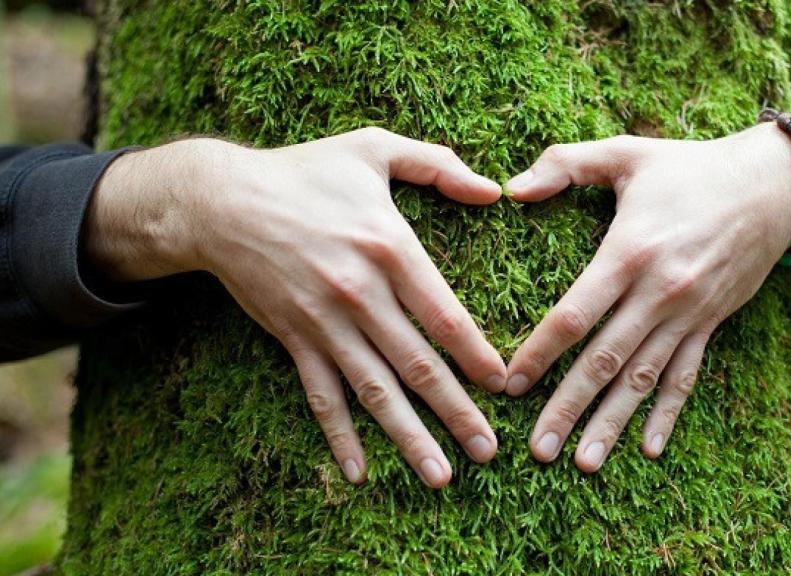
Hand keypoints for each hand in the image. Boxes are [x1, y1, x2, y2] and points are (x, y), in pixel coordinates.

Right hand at [85, 128, 506, 487]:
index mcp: (390, 247)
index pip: (446, 316)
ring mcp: (325, 322)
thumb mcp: (374, 148)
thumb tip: (494, 190)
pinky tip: (358, 473)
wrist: (221, 201)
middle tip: (488, 450)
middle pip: (418, 365)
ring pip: (375, 391)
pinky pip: (321, 396)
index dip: (478, 356)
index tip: (505, 387)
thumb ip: (438, 164)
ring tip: (441, 476)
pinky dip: (339, 436)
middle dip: (457, 412)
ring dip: (409, 437)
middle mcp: (361, 293)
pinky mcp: (294, 338)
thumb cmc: (305, 171)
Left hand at [503, 115, 790, 471]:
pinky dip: (667, 414)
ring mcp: (687, 315)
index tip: (510, 385)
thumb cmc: (690, 168)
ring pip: (643, 379)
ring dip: (612, 423)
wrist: (773, 187)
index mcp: (628, 253)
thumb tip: (511, 187)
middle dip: (568, 407)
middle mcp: (658, 293)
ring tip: (584, 463)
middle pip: (604, 361)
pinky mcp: (709, 325)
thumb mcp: (626, 153)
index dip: (539, 353)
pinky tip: (648, 449)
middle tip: (538, 450)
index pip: (574, 316)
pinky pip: (685, 377)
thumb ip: (565, 164)